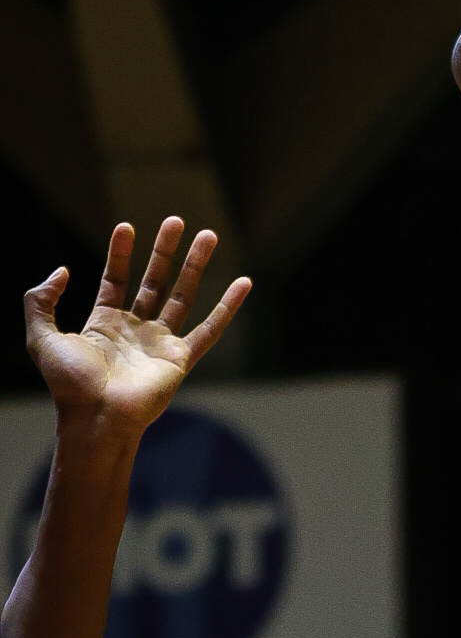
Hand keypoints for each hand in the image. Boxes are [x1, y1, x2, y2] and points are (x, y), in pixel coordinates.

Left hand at [25, 219, 249, 447]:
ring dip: (195, 265)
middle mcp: (136, 329)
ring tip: (208, 234)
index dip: (121, 253)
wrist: (96, 418)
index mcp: (104, 323)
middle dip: (165, 250)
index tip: (127, 226)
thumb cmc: (68, 385)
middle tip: (176, 220)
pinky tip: (243, 283)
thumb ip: (41, 301)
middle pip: (155, 281)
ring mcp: (161, 343)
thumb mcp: (40, 337)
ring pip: (183, 295)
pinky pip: (210, 328)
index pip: (116, 279)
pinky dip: (229, 306)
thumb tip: (63, 270)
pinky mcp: (181, 358)